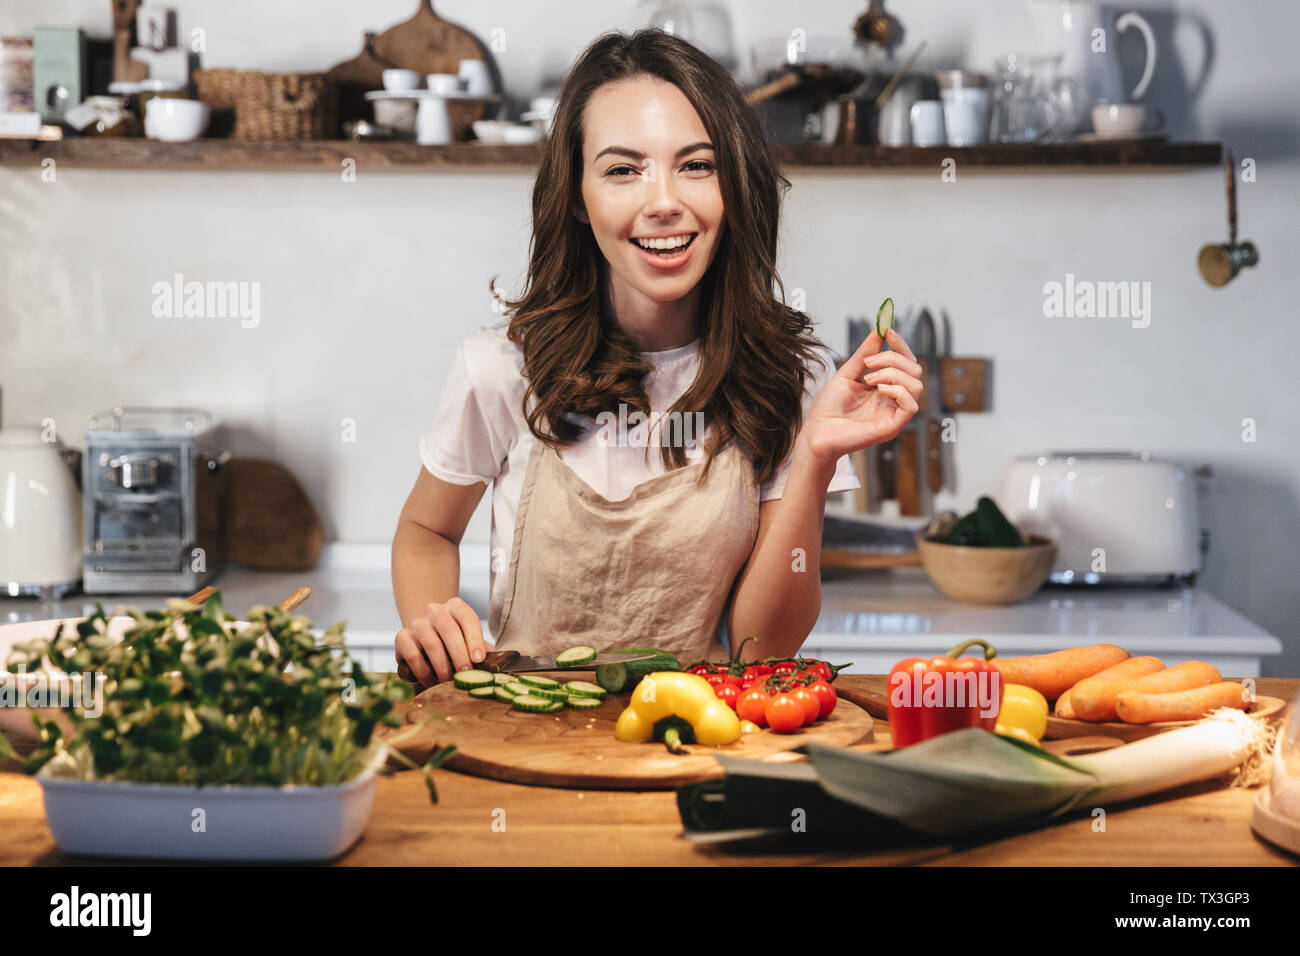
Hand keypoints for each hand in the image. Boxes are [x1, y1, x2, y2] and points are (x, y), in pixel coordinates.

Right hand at [394, 597, 493, 685]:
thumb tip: (494, 668)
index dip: (474, 639)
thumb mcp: (469, 641)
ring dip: (442, 666)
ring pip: (431, 643)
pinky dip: (423, 672)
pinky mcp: (401, 637)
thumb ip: (481, 650)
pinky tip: (431, 681)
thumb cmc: (453, 642)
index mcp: (456, 607)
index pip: (467, 617)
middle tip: (465, 673)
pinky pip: (412, 655)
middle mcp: (435, 610)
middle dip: (459, 654)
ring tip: (449, 680)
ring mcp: (417, 623)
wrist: (424, 635)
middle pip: (448, 629)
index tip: (479, 659)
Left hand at [800, 328, 923, 466]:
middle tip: (867, 364)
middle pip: (914, 370)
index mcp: (885, 387)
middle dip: (893, 358)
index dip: (900, 345)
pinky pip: (911, 405)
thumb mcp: (847, 374)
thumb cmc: (828, 408)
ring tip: (868, 380)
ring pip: (916, 385)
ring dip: (892, 374)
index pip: (906, 362)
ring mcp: (894, 413)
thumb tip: (879, 329)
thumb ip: (865, 353)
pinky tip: (879, 390)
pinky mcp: (893, 426)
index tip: (888, 331)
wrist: (816, 433)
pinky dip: (898, 391)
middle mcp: (893, 399)